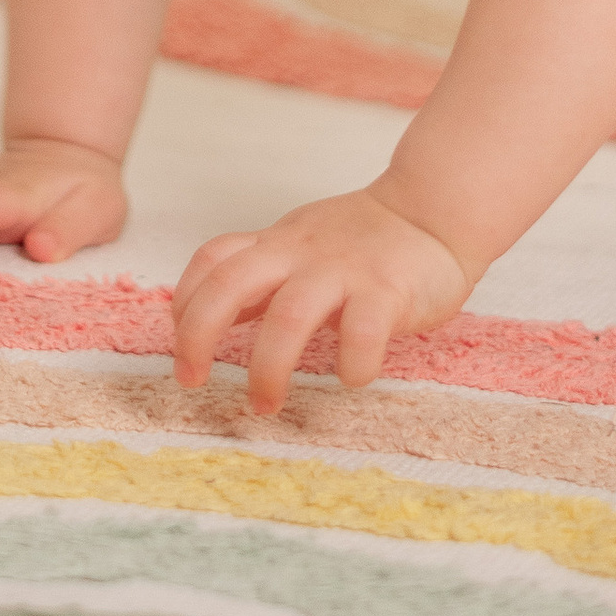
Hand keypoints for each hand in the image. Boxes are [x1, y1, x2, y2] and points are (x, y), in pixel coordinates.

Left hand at [171, 188, 473, 414]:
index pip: (213, 260)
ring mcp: (344, 270)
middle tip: (191, 380)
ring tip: (264, 405)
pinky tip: (351, 379)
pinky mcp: (388, 290)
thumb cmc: (363, 240)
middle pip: (230, 283)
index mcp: (278, 244)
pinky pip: (362, 331)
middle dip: (199, 334)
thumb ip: (259, 278)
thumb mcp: (300, 247)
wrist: (435, 211)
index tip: (180, 345)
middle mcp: (301, 253)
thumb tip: (204, 316)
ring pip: (289, 315)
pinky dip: (352, 363)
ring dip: (267, 366)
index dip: (185, 301)